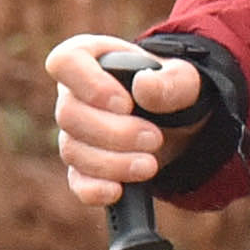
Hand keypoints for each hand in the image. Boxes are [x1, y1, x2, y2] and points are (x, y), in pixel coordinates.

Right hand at [47, 33, 203, 206]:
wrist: (179, 122)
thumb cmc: (171, 88)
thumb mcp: (184, 78)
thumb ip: (172, 80)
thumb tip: (144, 87)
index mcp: (89, 58)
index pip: (65, 62)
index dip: (89, 84)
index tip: (125, 103)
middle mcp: (73, 95)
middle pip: (69, 115)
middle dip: (113, 132)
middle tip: (153, 138)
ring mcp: (74, 132)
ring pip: (73, 150)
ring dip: (112, 162)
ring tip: (150, 164)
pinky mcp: (84, 166)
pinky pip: (77, 181)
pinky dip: (94, 189)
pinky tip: (118, 190)